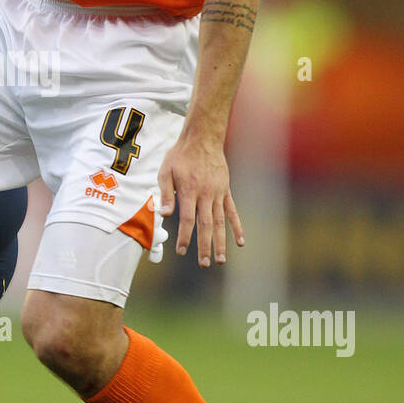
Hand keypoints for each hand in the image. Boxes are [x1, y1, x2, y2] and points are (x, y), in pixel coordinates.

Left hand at [157, 133, 243, 266]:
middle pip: (206, 224)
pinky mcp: (226, 191)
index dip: (185, 236)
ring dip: (221, 242)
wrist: (203, 138)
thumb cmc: (180, 155)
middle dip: (205, 246)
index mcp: (190, 191)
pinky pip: (232, 212)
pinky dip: (237, 227)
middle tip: (205, 263)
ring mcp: (218, 194)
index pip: (187, 219)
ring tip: (220, 260)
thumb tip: (164, 214)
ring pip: (220, 222)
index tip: (181, 251)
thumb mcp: (166, 171)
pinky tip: (240, 242)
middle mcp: (206, 195)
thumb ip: (165, 193)